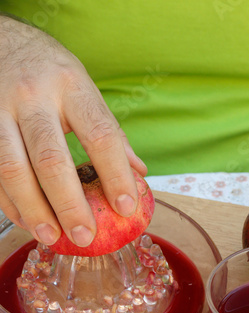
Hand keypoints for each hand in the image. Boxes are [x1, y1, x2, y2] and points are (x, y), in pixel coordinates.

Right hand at [0, 16, 146, 246]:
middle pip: (51, 158)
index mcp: (72, 87)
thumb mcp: (86, 90)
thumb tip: (138, 174)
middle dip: (69, 204)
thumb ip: (111, 132)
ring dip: (32, 209)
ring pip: (12, 168)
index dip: (115, 175)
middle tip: (84, 236)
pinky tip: (26, 220)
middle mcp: (33, 97)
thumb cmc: (52, 73)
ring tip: (50, 237)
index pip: (100, 135)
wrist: (2, 41)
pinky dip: (9, 202)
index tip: (126, 207)